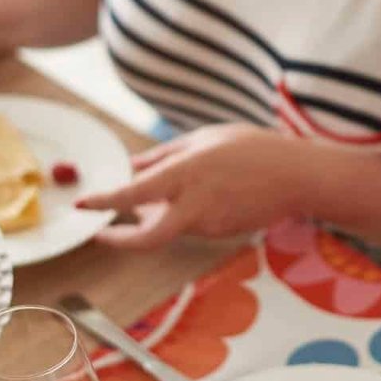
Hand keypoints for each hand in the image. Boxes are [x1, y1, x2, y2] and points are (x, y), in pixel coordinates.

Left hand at [74, 124, 307, 247]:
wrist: (298, 177)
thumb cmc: (252, 149)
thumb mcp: (204, 139)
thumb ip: (163, 155)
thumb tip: (131, 166)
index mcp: (185, 175)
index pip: (132, 196)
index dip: (103, 203)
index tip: (82, 205)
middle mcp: (194, 206)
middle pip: (146, 238)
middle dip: (119, 240)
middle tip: (100, 233)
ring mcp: (209, 225)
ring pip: (169, 226)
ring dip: (155, 215)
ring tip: (156, 194)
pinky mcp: (221, 233)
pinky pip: (191, 225)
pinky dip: (181, 214)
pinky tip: (196, 195)